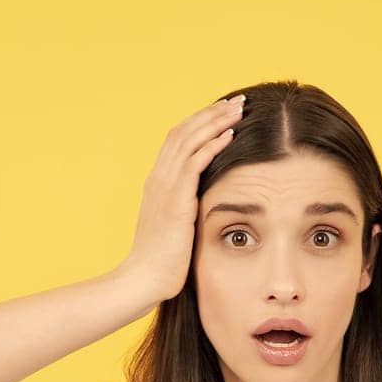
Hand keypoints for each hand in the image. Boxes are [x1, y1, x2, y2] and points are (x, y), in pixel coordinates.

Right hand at [118, 94, 245, 302]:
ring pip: (190, 140)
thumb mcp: (174, 227)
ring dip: (216, 122)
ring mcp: (165, 187)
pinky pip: (195, 163)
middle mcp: (159, 178)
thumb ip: (186, 209)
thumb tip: (204, 205)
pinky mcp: (175, 200)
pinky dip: (212, 145)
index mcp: (157, 182)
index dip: (201, 122)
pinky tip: (230, 135)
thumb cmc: (161, 261)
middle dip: (212, 113)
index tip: (224, 113)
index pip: (178, 140)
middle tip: (237, 102)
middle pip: (184, 131)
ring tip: (238, 109)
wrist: (143, 280)